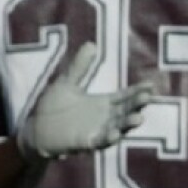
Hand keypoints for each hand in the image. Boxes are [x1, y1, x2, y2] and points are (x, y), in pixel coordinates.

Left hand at [18, 41, 150, 160]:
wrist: (36, 130)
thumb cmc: (53, 107)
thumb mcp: (67, 83)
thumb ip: (80, 67)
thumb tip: (92, 44)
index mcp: (104, 103)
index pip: (126, 96)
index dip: (138, 91)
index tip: (151, 84)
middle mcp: (106, 118)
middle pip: (126, 110)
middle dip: (137, 104)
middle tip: (148, 97)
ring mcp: (98, 131)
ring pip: (118, 127)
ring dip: (128, 123)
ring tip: (139, 118)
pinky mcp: (86, 142)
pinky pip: (99, 141)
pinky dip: (108, 138)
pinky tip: (115, 133)